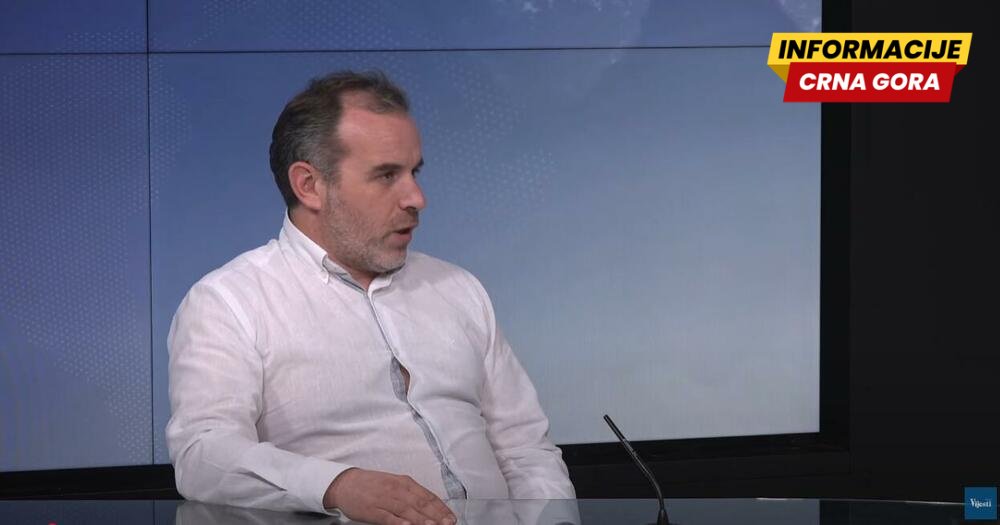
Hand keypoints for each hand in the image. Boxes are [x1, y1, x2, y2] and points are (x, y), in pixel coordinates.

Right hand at [323, 468, 456, 524]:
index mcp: (405, 482)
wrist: (346, 483)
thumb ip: (412, 494)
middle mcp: (397, 489)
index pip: (428, 496)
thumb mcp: (395, 484)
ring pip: (407, 510)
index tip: (452, 517)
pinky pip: (387, 517)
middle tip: (448, 524)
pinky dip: (398, 521)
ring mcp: (384, 499)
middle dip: (436, 515)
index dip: (441, 508)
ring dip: (421, 519)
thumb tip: (431, 507)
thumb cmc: (374, 485)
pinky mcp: (372, 510)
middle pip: (420, 503)